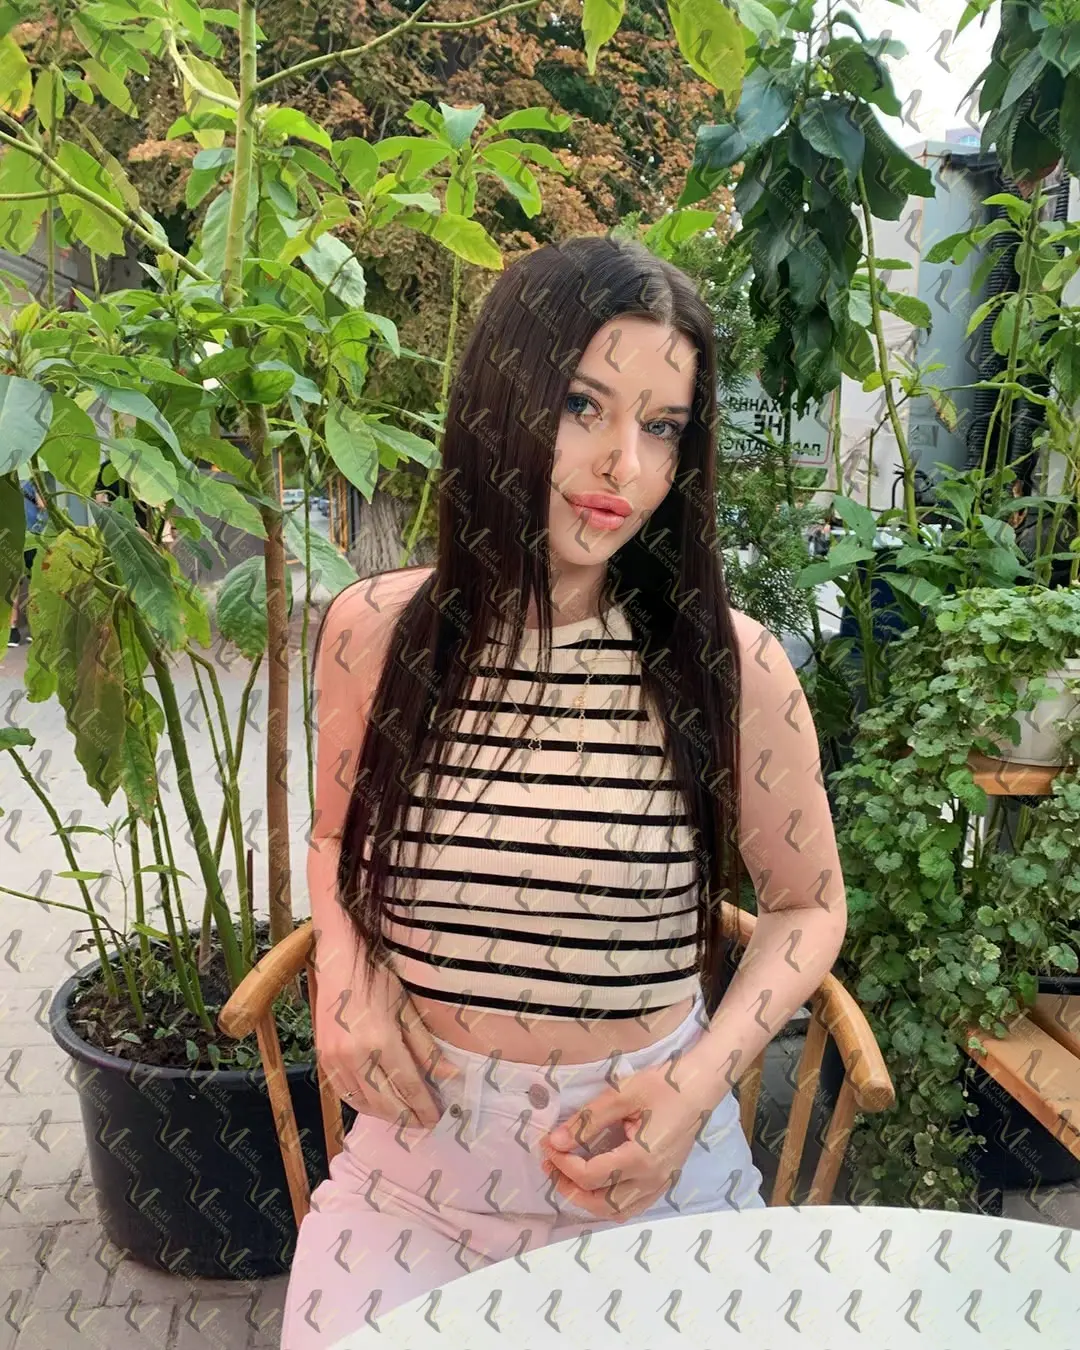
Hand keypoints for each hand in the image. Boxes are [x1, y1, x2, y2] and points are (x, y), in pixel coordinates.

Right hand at [312, 946, 453, 1129]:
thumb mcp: (408, 1010)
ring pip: (364, 1104)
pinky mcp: (323, 1061)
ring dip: (386, 1115)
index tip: (439, 1119)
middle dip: (408, 1117)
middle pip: (386, 1103)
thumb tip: (451, 1076)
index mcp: (382, 1041)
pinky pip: (345, 1094)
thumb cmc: (378, 981)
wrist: (339, 964)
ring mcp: (336, 1061)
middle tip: (424, 1124)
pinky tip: (378, 1105)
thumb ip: (427, 1049)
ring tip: (405, 1117)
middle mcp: (356, 1056)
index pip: (409, 1087)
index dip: (425, 1107)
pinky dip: (363, 1105)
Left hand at [539, 1046, 725, 1222]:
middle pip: (600, 1203)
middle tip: (551, 1165)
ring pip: (616, 1211)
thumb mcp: (622, 1095)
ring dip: (588, 1200)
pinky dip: (609, 1202)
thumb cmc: (663, 1086)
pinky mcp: (664, 1182)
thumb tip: (556, 1141)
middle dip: (569, 1187)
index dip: (563, 1164)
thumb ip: (588, 1121)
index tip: (548, 1145)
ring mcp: (660, 1184)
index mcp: (640, 1158)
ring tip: (569, 1176)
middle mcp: (651, 1180)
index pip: (591, 1175)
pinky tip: (597, 1184)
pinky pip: (633, 1206)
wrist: (699, 1088)